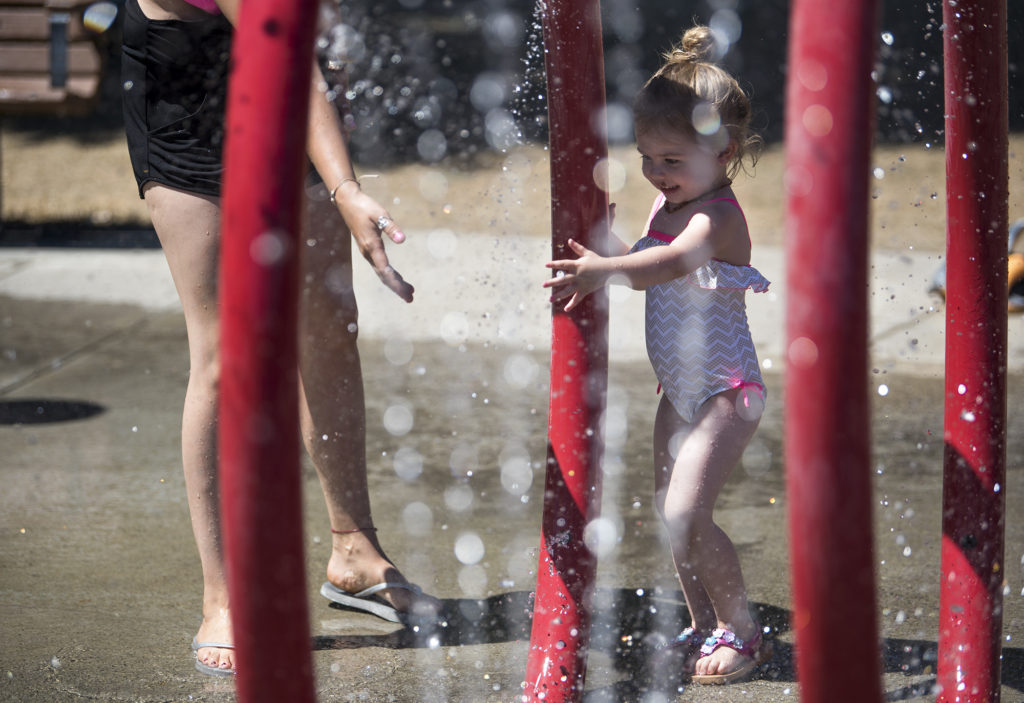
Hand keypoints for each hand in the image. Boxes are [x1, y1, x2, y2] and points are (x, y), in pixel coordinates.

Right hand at [337, 188, 413, 302]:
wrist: (348, 203)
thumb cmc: (365, 207)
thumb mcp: (380, 214)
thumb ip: (391, 227)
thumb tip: (403, 240)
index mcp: (371, 246)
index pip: (385, 269)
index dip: (396, 281)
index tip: (405, 291)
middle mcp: (368, 253)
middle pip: (384, 276)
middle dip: (397, 288)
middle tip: (410, 299)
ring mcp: (367, 253)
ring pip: (382, 273)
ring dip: (395, 283)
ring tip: (410, 293)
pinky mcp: (369, 250)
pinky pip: (380, 267)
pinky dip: (390, 275)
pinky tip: (398, 278)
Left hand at [543, 238, 606, 311]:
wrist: (610, 271)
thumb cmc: (598, 261)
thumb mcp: (587, 253)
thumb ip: (577, 248)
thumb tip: (569, 240)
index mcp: (577, 265)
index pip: (563, 264)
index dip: (554, 264)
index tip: (546, 265)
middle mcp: (577, 275)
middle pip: (562, 279)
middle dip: (552, 282)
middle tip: (543, 285)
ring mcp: (581, 284)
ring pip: (568, 291)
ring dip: (558, 296)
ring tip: (550, 299)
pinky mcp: (585, 290)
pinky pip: (577, 298)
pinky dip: (572, 304)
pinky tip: (565, 309)